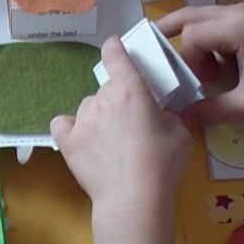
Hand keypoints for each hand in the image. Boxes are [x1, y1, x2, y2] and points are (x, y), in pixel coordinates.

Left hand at [50, 37, 191, 243]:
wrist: (133, 197)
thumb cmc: (162, 162)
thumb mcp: (181, 132)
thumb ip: (169, 115)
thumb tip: (162, 114)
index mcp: (131, 89)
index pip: (115, 54)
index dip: (114, 47)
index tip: (115, 46)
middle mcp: (103, 98)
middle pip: (107, 89)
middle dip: (119, 100)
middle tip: (132, 123)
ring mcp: (82, 119)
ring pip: (88, 107)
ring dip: (99, 116)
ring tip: (111, 141)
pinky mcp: (67, 142)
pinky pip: (63, 124)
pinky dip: (71, 128)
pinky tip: (82, 139)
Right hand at [156, 3, 243, 125]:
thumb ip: (210, 110)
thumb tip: (179, 119)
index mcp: (241, 27)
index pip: (193, 34)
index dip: (188, 60)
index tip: (203, 81)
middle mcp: (241, 9)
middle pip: (190, 15)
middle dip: (178, 40)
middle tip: (168, 60)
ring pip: (201, 15)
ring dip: (195, 39)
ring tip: (207, 68)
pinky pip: (216, 18)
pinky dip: (209, 36)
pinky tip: (219, 60)